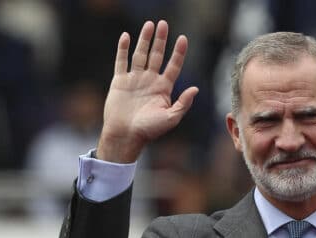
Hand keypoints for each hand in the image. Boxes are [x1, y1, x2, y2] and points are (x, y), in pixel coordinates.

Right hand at [97, 20, 199, 162]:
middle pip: (157, 55)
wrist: (125, 136)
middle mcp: (150, 81)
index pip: (173, 66)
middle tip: (163, 24)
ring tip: (149, 25)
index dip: (178, 52)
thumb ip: (183, 103)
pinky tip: (126, 36)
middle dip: (160, 40)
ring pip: (140, 54)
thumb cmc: (148, 130)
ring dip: (144, 39)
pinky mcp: (120, 81)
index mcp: (163, 88)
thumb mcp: (170, 118)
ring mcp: (135, 80)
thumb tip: (196, 89)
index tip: (182, 38)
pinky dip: (123, 49)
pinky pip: (121, 61)